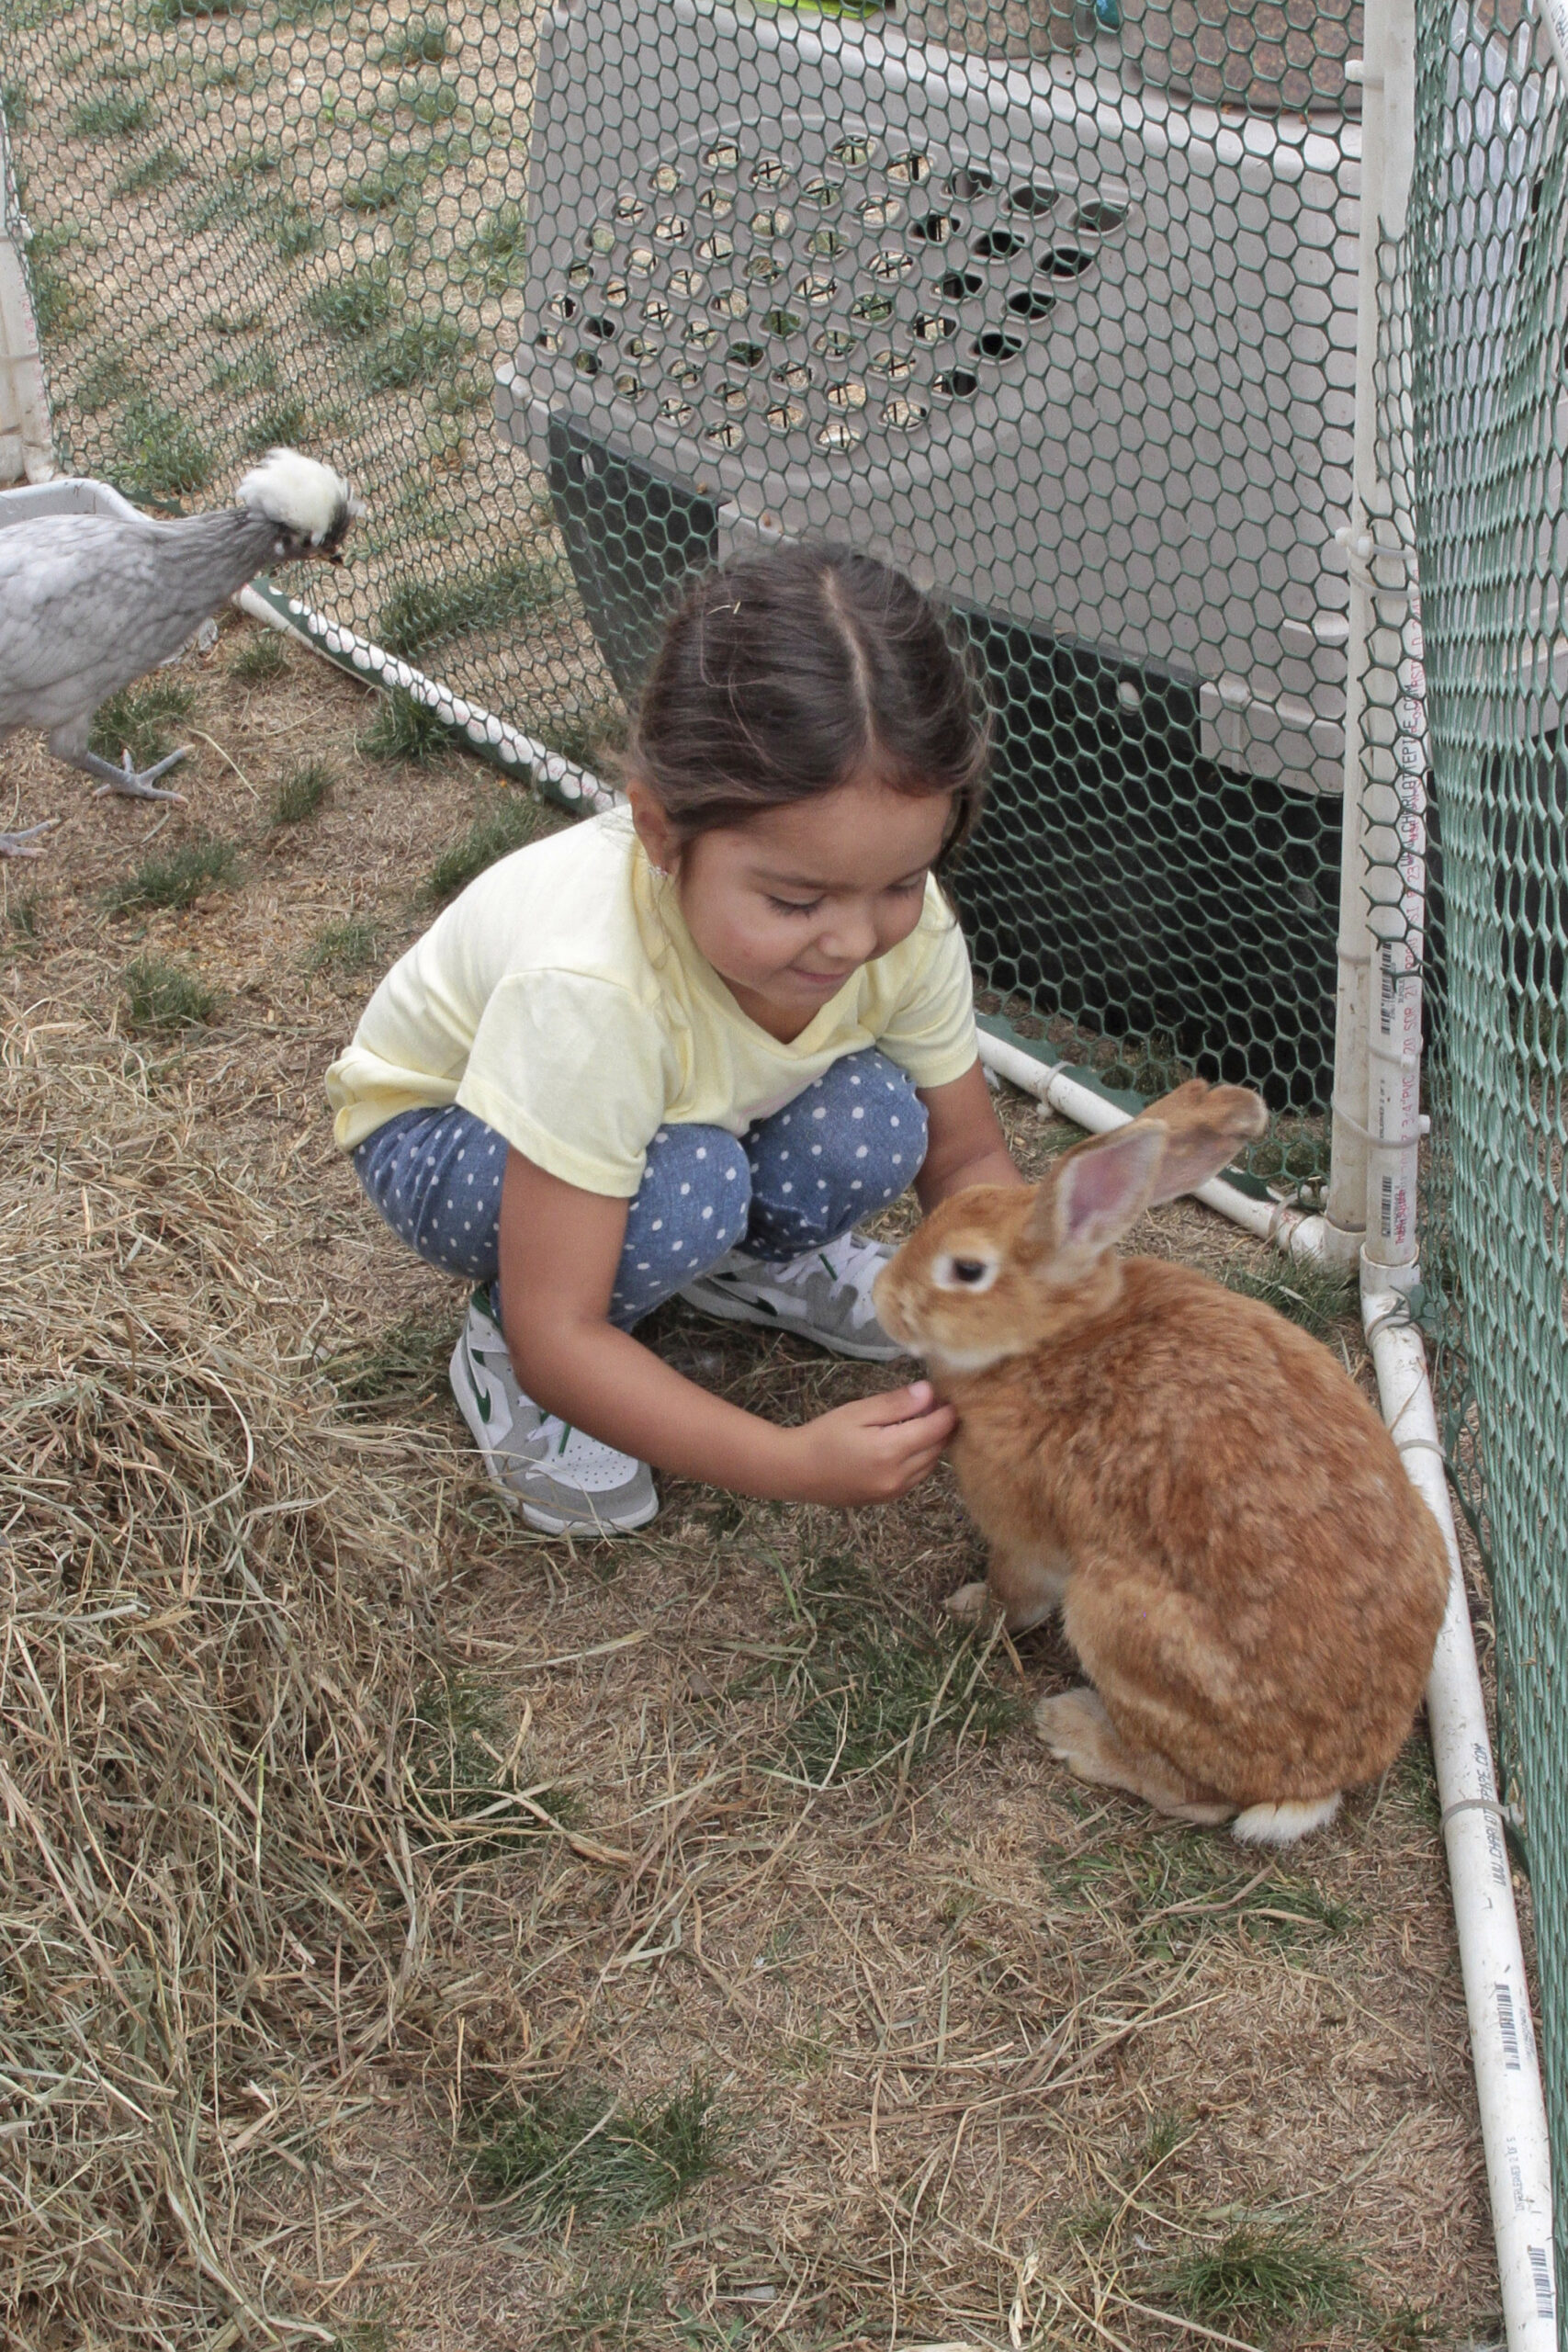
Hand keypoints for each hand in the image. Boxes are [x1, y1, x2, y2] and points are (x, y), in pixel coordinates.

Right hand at [782, 1381, 956, 1505]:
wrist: (796, 1471)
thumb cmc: (824, 1435)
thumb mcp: (857, 1411)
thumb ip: (895, 1403)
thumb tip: (929, 1392)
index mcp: (891, 1450)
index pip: (936, 1429)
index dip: (947, 1412)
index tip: (950, 1397)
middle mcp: (898, 1476)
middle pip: (937, 1448)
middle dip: (942, 1427)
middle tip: (937, 1405)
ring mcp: (894, 1491)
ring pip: (930, 1465)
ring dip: (933, 1445)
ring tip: (923, 1423)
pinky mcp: (887, 1499)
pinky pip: (916, 1478)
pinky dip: (920, 1460)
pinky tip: (908, 1445)